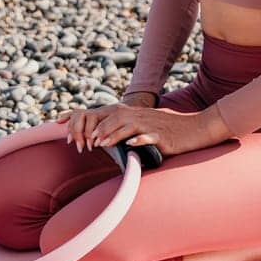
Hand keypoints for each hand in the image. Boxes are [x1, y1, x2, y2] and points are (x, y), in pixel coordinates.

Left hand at [54, 99, 224, 158]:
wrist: (198, 129)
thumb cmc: (171, 130)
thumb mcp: (147, 127)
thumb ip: (129, 130)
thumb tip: (110, 139)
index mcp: (134, 114)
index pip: (103, 113)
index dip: (83, 117)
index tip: (63, 123)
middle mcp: (140, 116)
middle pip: (112, 118)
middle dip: (96, 129)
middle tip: (83, 143)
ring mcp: (151, 125)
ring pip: (127, 127)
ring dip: (113, 135)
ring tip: (100, 144)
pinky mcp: (163, 136)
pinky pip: (149, 137)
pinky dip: (139, 141)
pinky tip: (130, 148)